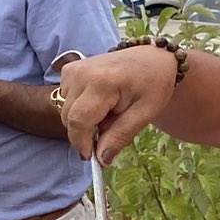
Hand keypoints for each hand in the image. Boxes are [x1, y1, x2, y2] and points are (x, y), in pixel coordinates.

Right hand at [57, 45, 176, 162]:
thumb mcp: (146, 113)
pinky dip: (81, 107)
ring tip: (111, 110)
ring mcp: (73, 70)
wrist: (154, 59)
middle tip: (112, 127)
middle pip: (69, 118)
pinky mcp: (69, 70)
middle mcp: (81, 73)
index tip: (92, 157)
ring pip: (66, 111)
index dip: (82, 143)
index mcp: (102, 82)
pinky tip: (102, 101)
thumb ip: (121, 136)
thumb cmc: (154, 84)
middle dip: (87, 131)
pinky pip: (67, 100)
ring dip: (85, 119)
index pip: (79, 121)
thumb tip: (101, 160)